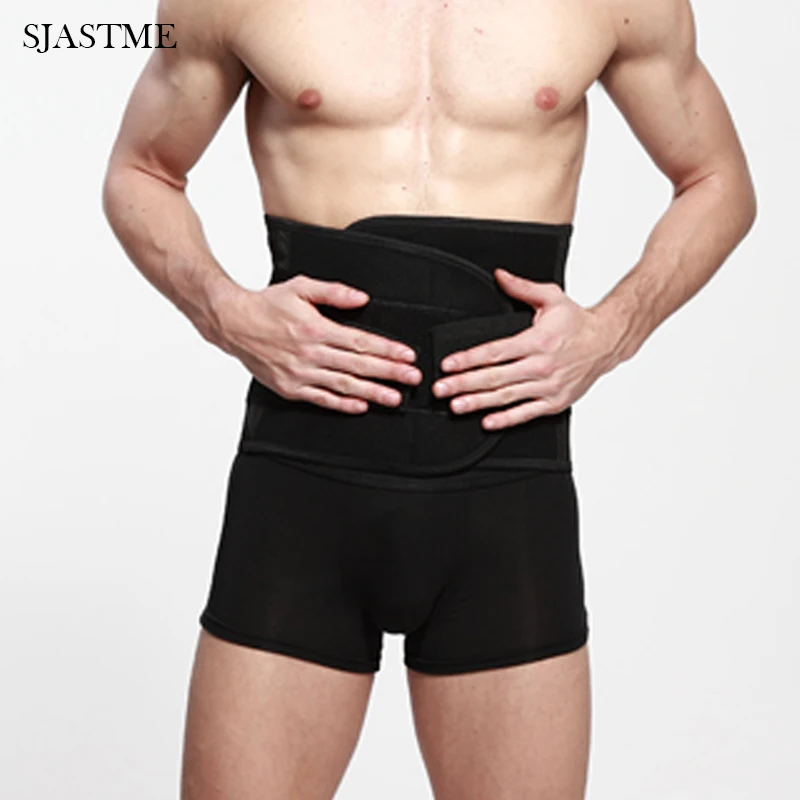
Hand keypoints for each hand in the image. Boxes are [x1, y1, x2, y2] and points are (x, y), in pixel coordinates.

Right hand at [217, 275, 421, 413]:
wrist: (233, 323)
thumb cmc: (267, 305)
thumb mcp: (301, 287)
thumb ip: (334, 292)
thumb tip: (362, 298)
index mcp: (316, 328)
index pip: (361, 341)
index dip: (388, 350)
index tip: (408, 356)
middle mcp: (310, 353)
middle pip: (358, 365)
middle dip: (389, 373)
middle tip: (413, 379)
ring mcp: (300, 373)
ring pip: (343, 385)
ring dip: (372, 393)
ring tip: (395, 398)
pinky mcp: (290, 387)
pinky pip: (321, 399)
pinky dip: (342, 405)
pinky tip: (361, 407)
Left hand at [431, 268, 616, 429]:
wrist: (607, 342)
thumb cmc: (578, 323)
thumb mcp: (551, 298)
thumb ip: (521, 288)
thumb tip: (499, 276)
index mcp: (536, 341)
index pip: (495, 352)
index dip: (468, 359)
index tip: (448, 365)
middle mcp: (541, 366)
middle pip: (494, 377)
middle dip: (464, 384)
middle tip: (441, 389)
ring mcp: (548, 386)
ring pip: (506, 397)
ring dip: (478, 403)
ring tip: (457, 406)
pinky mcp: (555, 402)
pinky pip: (526, 413)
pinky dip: (507, 419)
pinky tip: (487, 421)